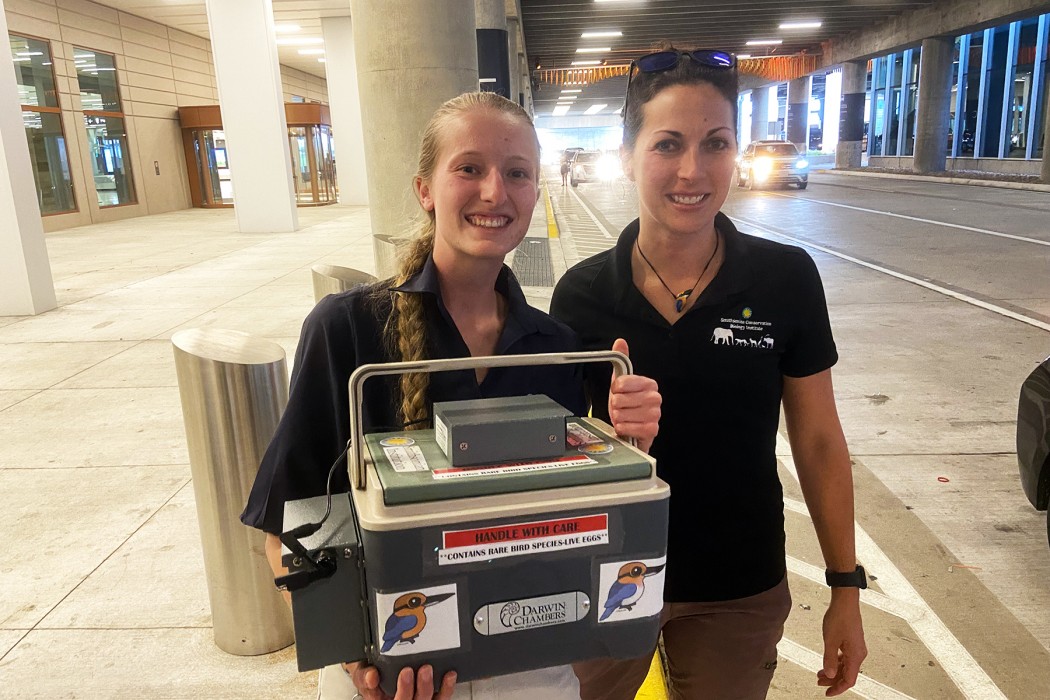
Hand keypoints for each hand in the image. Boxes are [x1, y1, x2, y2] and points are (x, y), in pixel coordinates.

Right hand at [345, 662, 456, 699]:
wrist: (380, 668)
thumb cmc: (372, 674)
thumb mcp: (361, 674)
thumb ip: (364, 676)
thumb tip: (372, 677)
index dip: (397, 691)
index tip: (393, 674)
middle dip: (407, 690)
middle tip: (408, 670)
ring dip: (427, 689)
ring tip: (426, 670)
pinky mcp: (430, 697)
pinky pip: (440, 698)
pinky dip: (445, 688)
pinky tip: (448, 675)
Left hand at [608, 338, 660, 452]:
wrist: (633, 430)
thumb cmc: (627, 406)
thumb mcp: (621, 383)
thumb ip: (622, 360)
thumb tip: (620, 342)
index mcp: (649, 383)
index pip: (621, 382)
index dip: (614, 390)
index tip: (618, 393)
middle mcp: (655, 397)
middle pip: (619, 399)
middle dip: (615, 406)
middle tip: (621, 408)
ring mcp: (655, 414)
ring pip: (621, 414)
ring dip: (618, 419)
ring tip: (625, 418)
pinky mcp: (652, 430)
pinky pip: (628, 428)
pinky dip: (623, 429)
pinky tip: (627, 427)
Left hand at [816, 589, 865, 695]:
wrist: (845, 601)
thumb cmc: (839, 617)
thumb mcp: (830, 640)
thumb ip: (830, 659)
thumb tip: (829, 674)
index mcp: (856, 655)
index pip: (849, 680)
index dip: (838, 688)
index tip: (828, 692)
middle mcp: (859, 653)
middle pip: (847, 674)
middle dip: (833, 680)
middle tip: (819, 683)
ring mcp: (856, 647)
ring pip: (846, 666)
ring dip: (833, 671)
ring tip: (820, 674)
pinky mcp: (852, 642)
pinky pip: (845, 658)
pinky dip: (836, 662)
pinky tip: (828, 662)